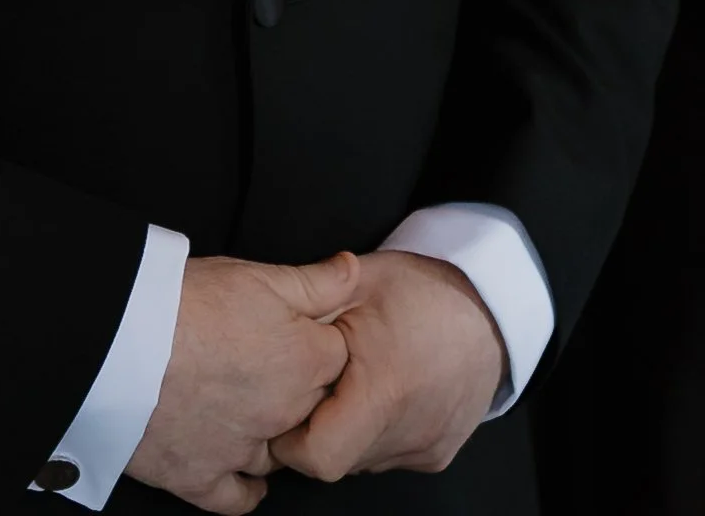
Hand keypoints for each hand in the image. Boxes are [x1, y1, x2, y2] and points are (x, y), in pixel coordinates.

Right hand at [126, 252, 360, 513]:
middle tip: (262, 362)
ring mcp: (245, 451)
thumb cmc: (182, 300)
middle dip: (297, 388)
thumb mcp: (255, 274)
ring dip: (270, 433)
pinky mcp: (203, 476)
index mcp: (304, 361)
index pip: (337, 358)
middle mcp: (285, 415)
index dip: (314, 340)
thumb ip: (314, 279)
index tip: (292, 331)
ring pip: (279, 452)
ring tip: (245, 405)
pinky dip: (243, 486)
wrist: (118, 341)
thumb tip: (352, 271)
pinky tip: (239, 468)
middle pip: (313, 406)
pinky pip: (239, 498)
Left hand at [269, 250, 503, 481]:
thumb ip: (306, 309)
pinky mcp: (436, 455)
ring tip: (342, 383)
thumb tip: (257, 322)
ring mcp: (425, 449)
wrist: (487, 310)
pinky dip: (368, 432)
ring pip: (359, 461)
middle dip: (311, 431)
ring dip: (341, 430)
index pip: (318, 456)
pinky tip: (371, 392)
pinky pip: (385, 455)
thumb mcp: (355, 284)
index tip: (278, 404)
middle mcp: (407, 434)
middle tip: (306, 385)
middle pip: (336, 460)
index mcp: (383, 392)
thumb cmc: (418, 291)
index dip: (288, 439)